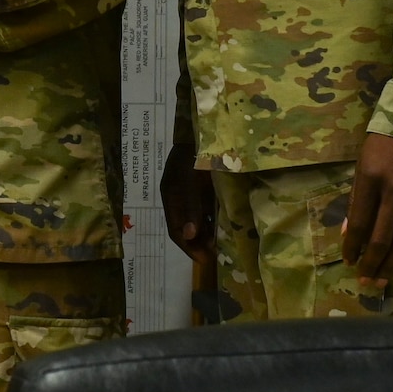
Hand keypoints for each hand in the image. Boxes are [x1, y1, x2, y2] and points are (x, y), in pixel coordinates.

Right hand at [161, 141, 216, 270]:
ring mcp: (191, 193)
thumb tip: (189, 235)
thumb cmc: (193, 155)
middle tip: (213, 256)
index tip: (203, 260)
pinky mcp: (202, 187)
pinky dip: (212, 220)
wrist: (201, 131)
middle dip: (197, 243)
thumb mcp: (190, 181)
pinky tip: (221, 227)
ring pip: (196, 220)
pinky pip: (206, 209)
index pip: (176, 230)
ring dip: (205, 234)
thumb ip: (190, 207)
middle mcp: (178, 198)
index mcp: (170, 197)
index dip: (187, 246)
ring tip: (218, 245)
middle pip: (185, 227)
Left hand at [342, 132, 392, 286]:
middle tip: (365, 281)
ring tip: (381, 280)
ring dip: (391, 265)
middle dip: (371, 264)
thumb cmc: (382, 145)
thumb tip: (349, 234)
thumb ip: (356, 201)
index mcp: (370, 180)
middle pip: (382, 239)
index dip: (353, 247)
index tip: (347, 262)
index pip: (360, 223)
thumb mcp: (361, 166)